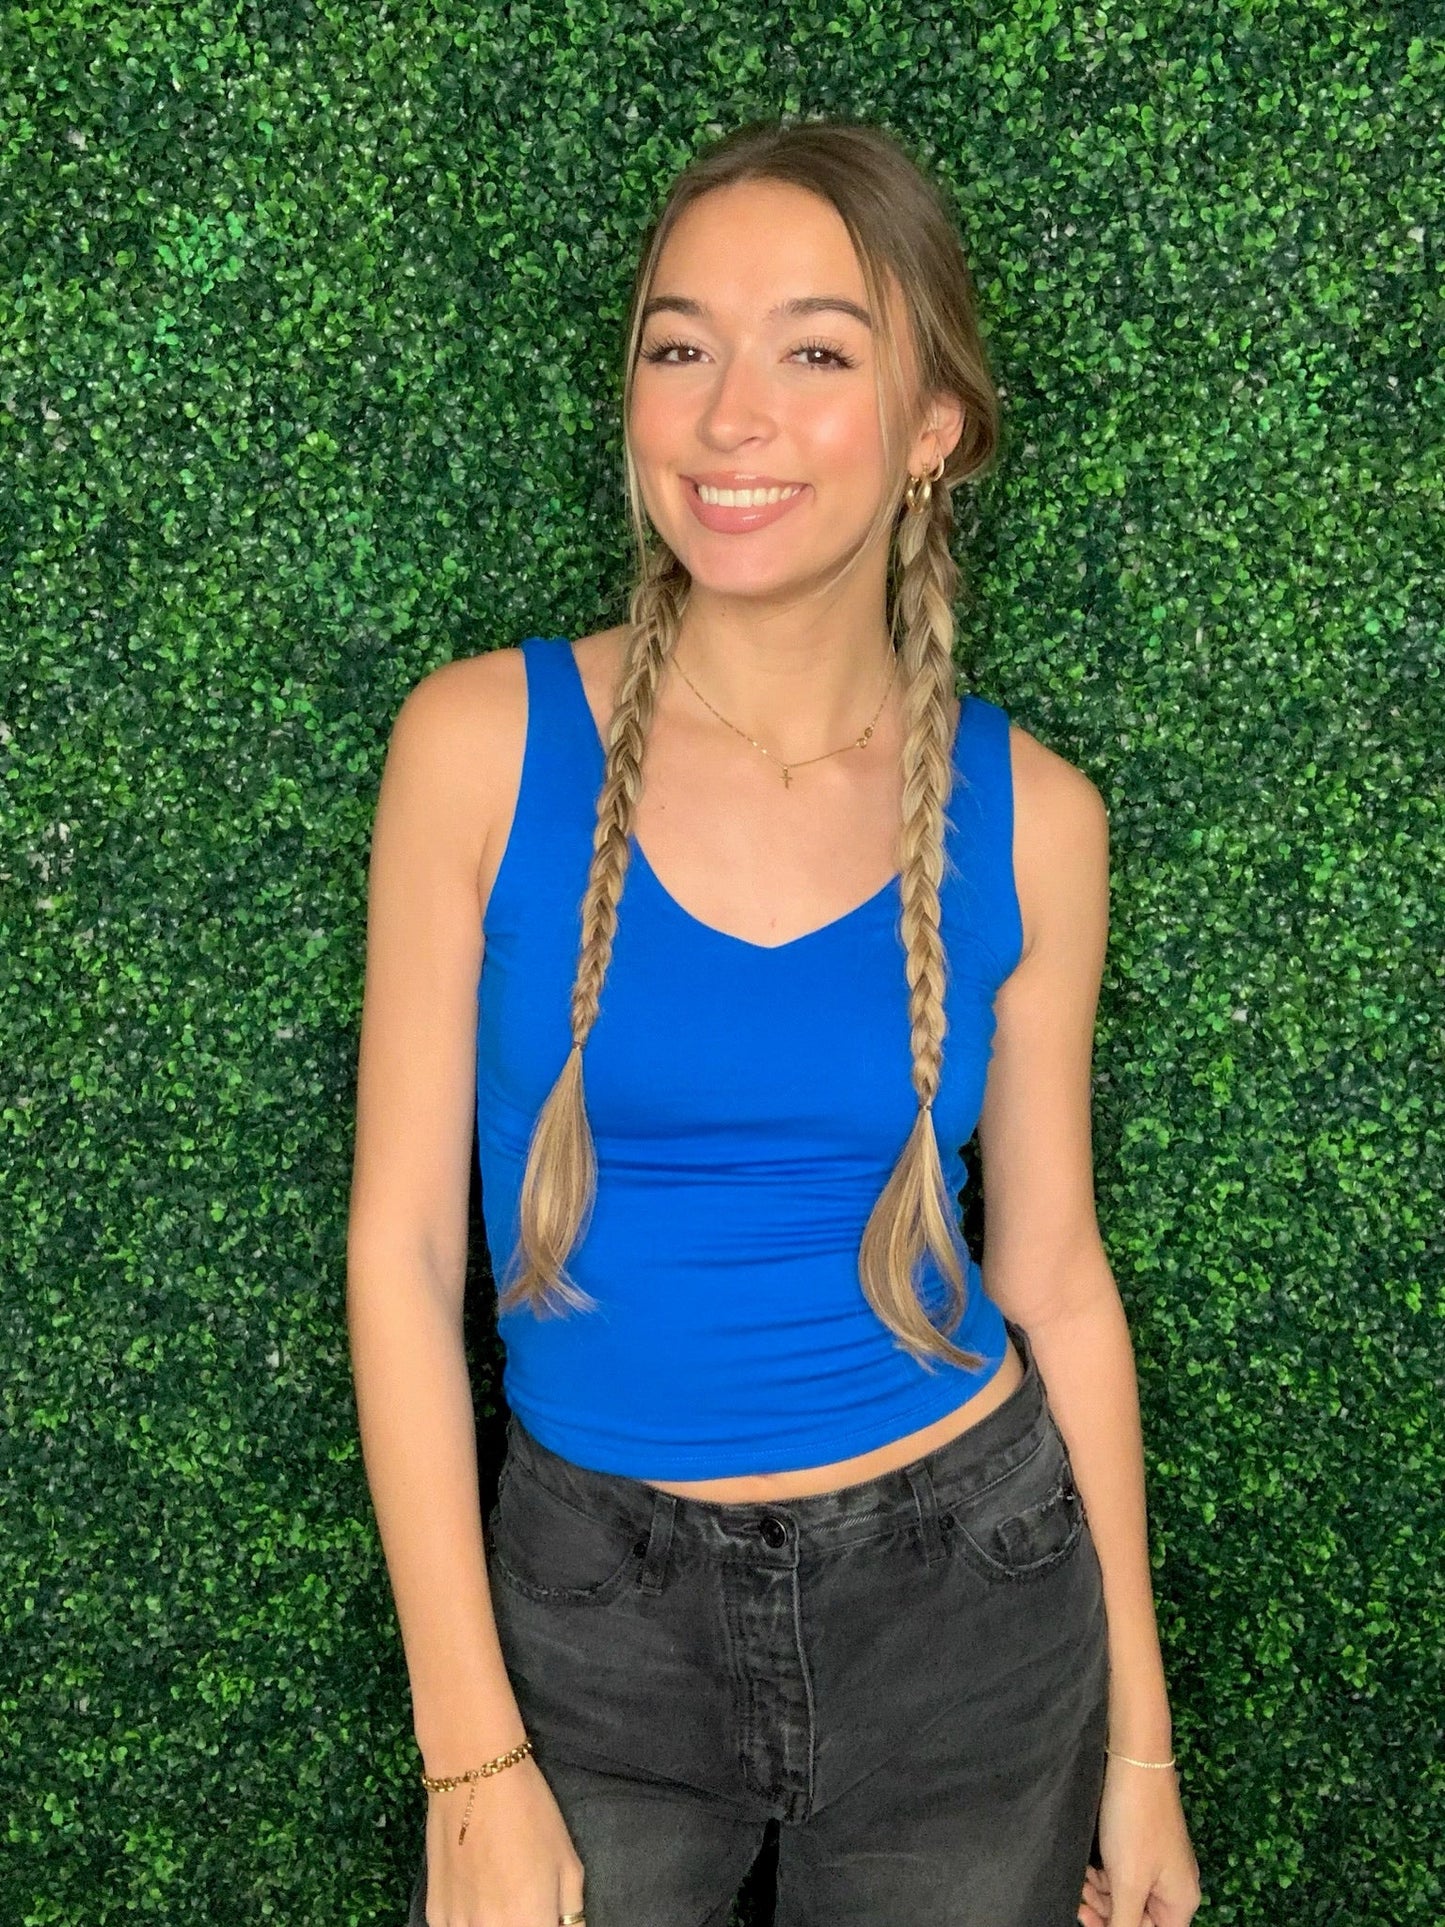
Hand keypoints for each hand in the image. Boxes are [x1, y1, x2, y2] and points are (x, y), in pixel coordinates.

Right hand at [423, 1753, 585, 1925]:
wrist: (473, 1774)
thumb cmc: (531, 1813)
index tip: (547, 1915)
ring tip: (501, 1891)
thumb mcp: (568, 1863)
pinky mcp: (433, 1912)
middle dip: (523, 1924)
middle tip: (527, 1899)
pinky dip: (470, 1919)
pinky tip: (477, 1889)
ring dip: (495, 1923)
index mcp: (528, 1925)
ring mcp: (455, 1926)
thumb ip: (571, 1913)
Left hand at [1076, 1757, 1201, 1926]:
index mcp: (1181, 1902)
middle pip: (1139, 1920)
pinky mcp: (1143, 1847)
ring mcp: (1158, 1866)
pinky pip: (1123, 1875)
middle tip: (1080, 1903)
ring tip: (1081, 1882)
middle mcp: (1174, 1887)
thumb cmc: (1135, 1823)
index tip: (1091, 1921)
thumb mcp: (1128, 1882)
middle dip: (1107, 1913)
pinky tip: (1088, 1868)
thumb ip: (1124, 1923)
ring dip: (1101, 1895)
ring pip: (1127, 1897)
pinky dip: (1104, 1876)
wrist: (1134, 1762)